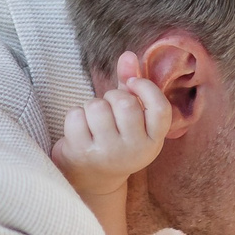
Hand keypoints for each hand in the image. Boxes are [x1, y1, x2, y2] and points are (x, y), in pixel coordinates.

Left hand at [50, 51, 171, 197]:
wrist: (91, 179)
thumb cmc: (113, 139)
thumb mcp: (129, 117)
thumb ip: (131, 85)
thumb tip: (129, 55)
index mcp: (153, 140)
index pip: (160, 109)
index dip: (146, 89)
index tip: (132, 84)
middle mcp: (134, 150)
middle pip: (124, 103)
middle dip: (112, 96)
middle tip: (108, 108)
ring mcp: (108, 153)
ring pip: (98, 107)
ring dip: (92, 106)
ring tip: (93, 120)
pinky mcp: (83, 154)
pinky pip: (76, 116)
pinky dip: (74, 115)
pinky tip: (79, 129)